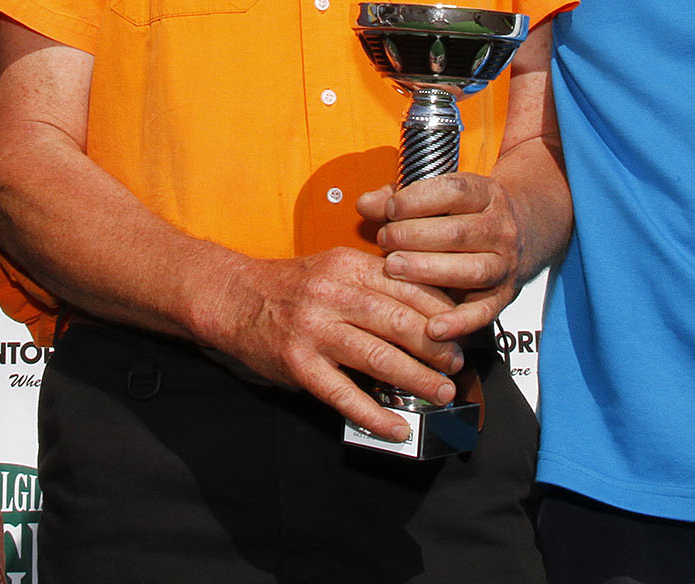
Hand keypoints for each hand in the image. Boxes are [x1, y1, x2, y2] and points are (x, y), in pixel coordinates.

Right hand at [210, 247, 464, 440]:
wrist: (233, 297)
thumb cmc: (292, 286)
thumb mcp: (335, 267)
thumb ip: (375, 283)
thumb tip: (428, 310)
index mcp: (349, 266)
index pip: (409, 287)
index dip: (442, 312)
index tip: (461, 330)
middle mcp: (334, 295)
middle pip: (401, 322)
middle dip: (437, 347)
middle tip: (456, 365)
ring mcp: (315, 331)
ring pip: (379, 357)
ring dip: (417, 379)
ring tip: (440, 393)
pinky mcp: (299, 365)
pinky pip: (344, 395)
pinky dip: (374, 415)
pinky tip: (396, 428)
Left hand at [359, 171, 524, 343]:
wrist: (521, 232)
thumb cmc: (465, 215)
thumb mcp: (439, 196)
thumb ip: (400, 199)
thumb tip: (366, 203)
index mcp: (485, 195)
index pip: (454, 192)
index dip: (417, 200)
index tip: (390, 209)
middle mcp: (499, 229)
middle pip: (458, 233)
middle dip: (413, 237)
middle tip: (385, 241)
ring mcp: (504, 264)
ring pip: (471, 270)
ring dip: (427, 271)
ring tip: (394, 269)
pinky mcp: (502, 297)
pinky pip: (484, 313)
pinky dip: (458, 323)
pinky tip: (432, 328)